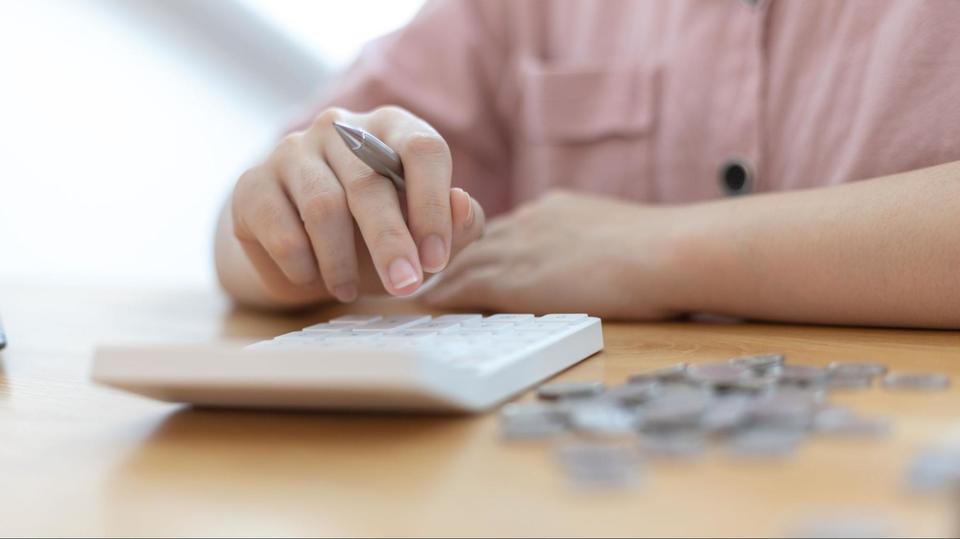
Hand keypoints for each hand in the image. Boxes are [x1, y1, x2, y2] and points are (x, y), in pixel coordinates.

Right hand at [229, 106, 484, 303]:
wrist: (303, 254)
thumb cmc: (377, 238)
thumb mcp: (425, 239)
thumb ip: (458, 225)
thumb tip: (462, 204)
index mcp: (392, 127)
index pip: (423, 148)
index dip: (433, 205)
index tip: (436, 259)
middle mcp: (340, 127)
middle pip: (370, 181)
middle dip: (390, 243)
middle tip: (404, 287)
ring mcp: (291, 150)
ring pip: (324, 206)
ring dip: (342, 261)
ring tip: (350, 290)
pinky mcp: (252, 184)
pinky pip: (281, 228)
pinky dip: (302, 264)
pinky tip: (313, 278)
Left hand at [421, 191, 683, 318]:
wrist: (667, 253)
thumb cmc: (663, 252)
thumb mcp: (620, 237)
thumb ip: (595, 245)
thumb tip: (599, 262)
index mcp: (555, 210)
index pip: (506, 228)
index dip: (484, 245)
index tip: (470, 258)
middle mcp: (529, 222)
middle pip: (474, 240)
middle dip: (448, 255)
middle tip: (425, 272)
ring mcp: (518, 248)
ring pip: (460, 261)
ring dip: (436, 275)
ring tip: (414, 290)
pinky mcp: (512, 279)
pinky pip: (461, 287)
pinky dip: (440, 296)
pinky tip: (426, 306)